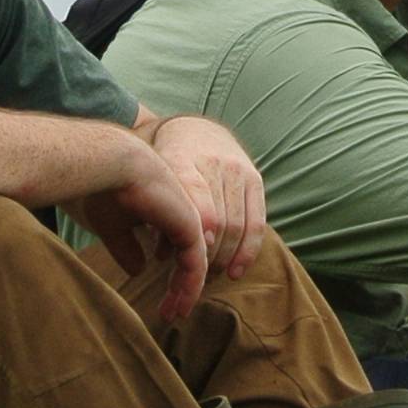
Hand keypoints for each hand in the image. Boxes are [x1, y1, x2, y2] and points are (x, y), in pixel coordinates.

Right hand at [71, 131, 217, 322]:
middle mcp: (180, 215)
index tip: (162, 302)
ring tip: (174, 315)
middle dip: (180, 289)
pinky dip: (190, 288)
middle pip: (188, 259)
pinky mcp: (191, 228)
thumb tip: (137, 271)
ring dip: (185, 293)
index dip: (170, 276)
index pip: (174, 249)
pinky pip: (195, 266)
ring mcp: (189, 221)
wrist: (113, 166)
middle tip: (171, 314)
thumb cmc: (105, 190)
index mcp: (164, 211)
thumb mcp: (113, 227)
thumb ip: (126, 248)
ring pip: (194, 266)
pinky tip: (180, 305)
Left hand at [146, 114, 267, 281]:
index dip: (200, 223)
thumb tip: (162, 258)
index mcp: (181, 157)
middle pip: (218, 217)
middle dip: (207, 254)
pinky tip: (236, 270)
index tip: (197, 250)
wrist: (194, 129)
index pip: (195, 193)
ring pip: (237, 223)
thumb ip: (152, 212)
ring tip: (209, 275)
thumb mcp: (149, 179)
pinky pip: (257, 221)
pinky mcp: (255, 179)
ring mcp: (237, 169)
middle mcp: (213, 161)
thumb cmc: (162, 164)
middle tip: (192, 278)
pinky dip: (248, 250)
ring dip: (224, 256)